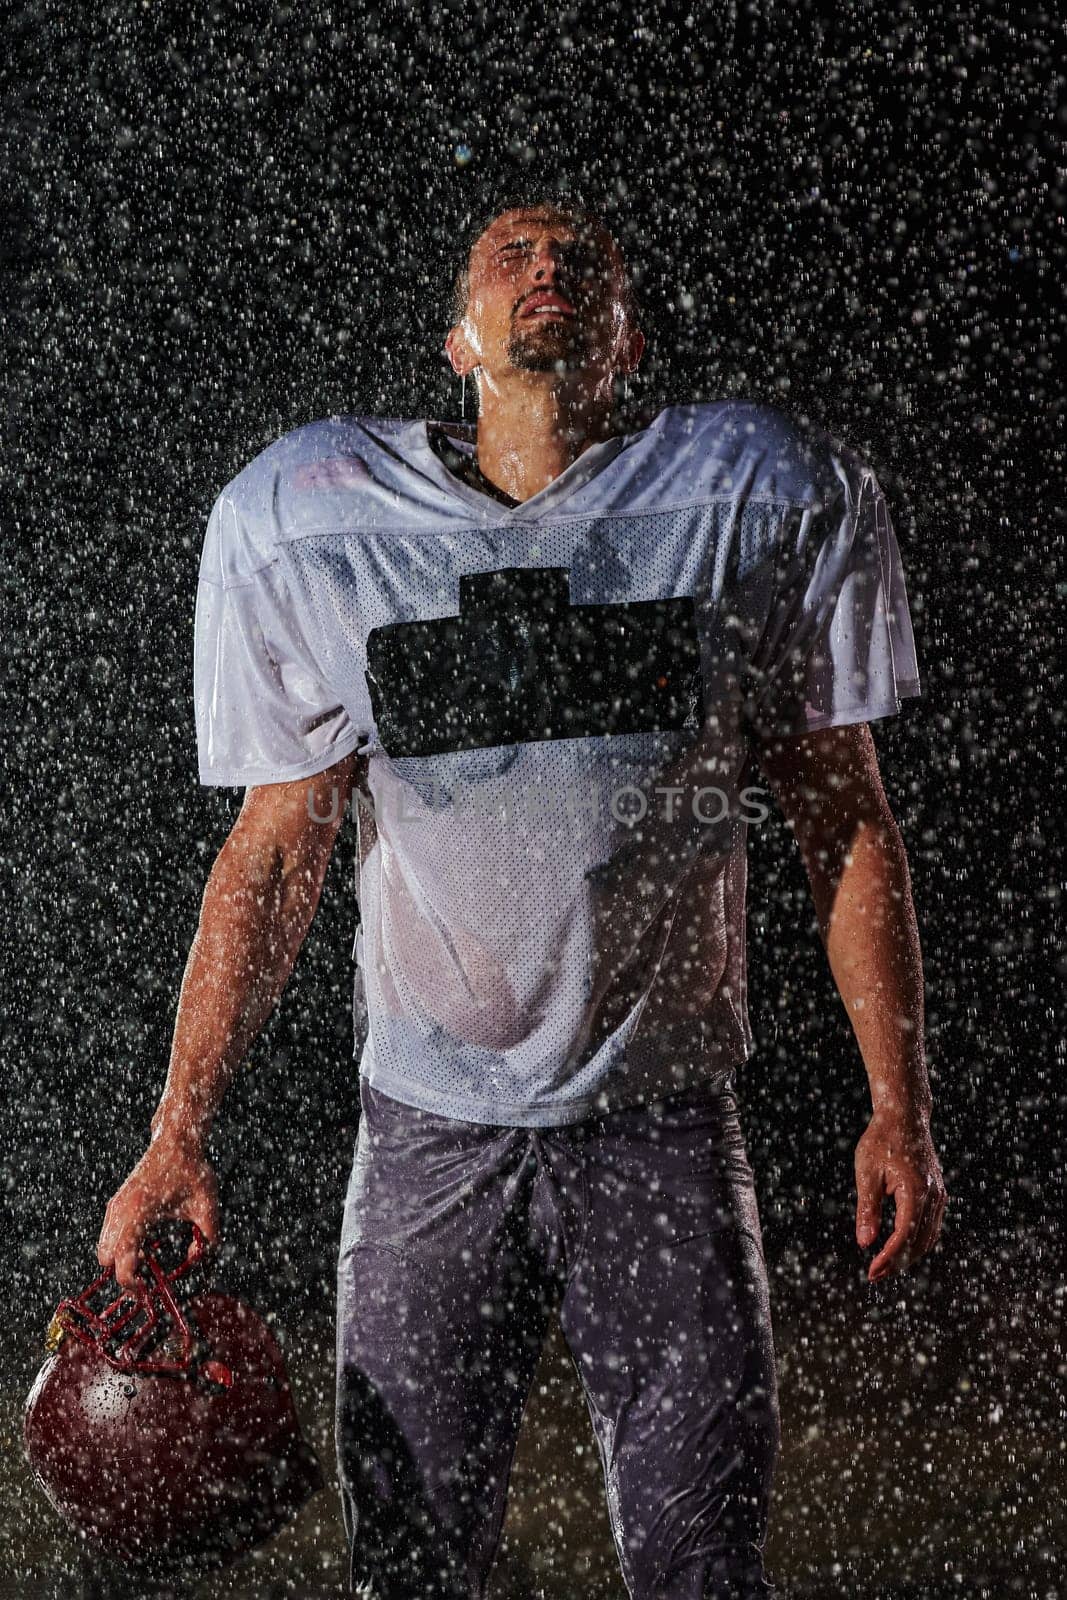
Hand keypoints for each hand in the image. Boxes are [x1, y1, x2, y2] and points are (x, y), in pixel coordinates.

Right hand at [97, 1133, 219, 1293]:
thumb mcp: (207, 1205)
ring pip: (104, 1247)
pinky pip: (109, 1234)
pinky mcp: (117, 1203)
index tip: (148, 1291)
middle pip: (105, 1259)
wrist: (176, 1140)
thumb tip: (198, 1260)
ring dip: (122, 1259)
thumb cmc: (191, 1169)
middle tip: (149, 1279)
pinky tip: (147, 1242)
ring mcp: (115, 1206)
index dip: (132, 1284)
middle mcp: (120, 1210)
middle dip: (124, 1273)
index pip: (121, 1263)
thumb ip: (208, 1237)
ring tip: (150, 1259)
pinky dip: (122, 1244)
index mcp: (138, 1213)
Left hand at [854, 1108, 946, 1282]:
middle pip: (919, 1242)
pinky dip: (916, 1242)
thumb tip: (865, 1243)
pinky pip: (930, 1226)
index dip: (888, 1257)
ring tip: (884, 1266)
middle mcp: (933, 1196)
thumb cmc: (882, 1141)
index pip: (904, 1235)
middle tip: (874, 1275)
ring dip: (908, 1255)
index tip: (871, 1271)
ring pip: (928, 1238)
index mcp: (915, 1191)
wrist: (904, 1117)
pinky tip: (899, 1248)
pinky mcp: (937, 1194)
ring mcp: (938, 1195)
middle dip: (897, 1262)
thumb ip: (868, 1209)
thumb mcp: (867, 1173)